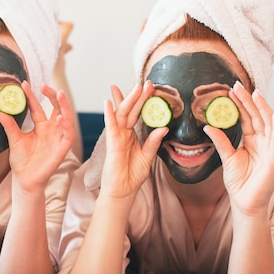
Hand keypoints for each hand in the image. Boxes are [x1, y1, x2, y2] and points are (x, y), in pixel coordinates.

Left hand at [0, 81, 74, 190]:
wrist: (24, 179)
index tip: (24, 84)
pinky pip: (68, 135)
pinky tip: (59, 117)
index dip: (32, 95)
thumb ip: (8, 124)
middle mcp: (51, 130)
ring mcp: (58, 138)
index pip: (38, 107)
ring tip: (59, 94)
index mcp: (41, 126)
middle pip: (57, 107)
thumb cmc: (21, 160)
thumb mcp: (14, 138)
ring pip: (67, 117)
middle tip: (44, 85)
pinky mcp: (63, 148)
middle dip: (53, 95)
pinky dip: (66, 125)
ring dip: (64, 105)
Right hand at [100, 81, 167, 197]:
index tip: (150, 88)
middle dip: (136, 96)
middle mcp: (123, 133)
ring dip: (126, 100)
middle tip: (145, 83)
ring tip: (135, 88)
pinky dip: (109, 115)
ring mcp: (117, 138)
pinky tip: (108, 104)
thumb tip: (164, 127)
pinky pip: (110, 127)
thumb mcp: (148, 156)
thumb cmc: (133, 175)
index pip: (138, 114)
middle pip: (129, 110)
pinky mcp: (112, 145)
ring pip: (121, 115)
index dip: (143, 101)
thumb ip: (153, 142)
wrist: (123, 191)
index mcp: (132, 134)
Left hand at [204, 82, 273, 217]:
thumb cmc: (238, 182)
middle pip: (257, 116)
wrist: (245, 202)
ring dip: (263, 107)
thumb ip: (220, 141)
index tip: (230, 90)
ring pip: (268, 123)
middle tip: (237, 85)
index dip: (240, 104)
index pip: (246, 117)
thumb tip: (208, 125)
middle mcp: (263, 141)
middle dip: (248, 100)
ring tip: (255, 93)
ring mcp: (270, 148)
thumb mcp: (227, 158)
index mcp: (251, 140)